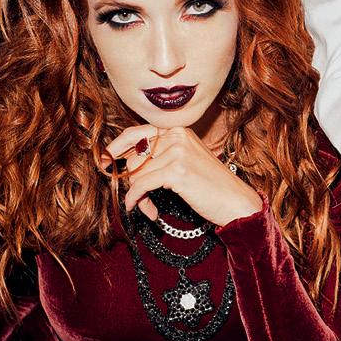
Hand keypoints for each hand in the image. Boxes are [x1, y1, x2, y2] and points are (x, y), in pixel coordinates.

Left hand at [104, 125, 261, 226]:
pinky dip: (137, 200)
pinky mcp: (176, 171)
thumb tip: (125, 162)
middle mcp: (177, 136)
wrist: (235, 201)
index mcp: (178, 130)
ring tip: (150, 208)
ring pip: (136, 174)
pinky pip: (141, 186)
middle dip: (134, 181)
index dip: (116, 147)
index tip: (104, 160)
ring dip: (139, 196)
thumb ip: (160, 156)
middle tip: (142, 199)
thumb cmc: (211, 185)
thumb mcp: (186, 161)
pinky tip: (145, 211)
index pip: (136, 133)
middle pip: (134, 158)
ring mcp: (177, 152)